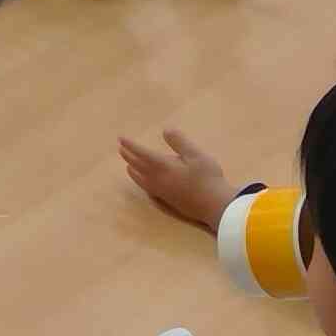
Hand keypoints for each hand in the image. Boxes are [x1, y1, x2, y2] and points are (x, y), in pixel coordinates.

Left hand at [117, 128, 237, 226]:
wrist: (214, 205)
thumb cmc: (207, 177)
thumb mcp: (196, 155)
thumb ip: (180, 142)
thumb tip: (165, 130)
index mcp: (163, 166)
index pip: (142, 153)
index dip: (131, 145)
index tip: (121, 138)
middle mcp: (158, 179)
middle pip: (138, 166)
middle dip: (128, 156)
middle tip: (121, 148)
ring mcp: (161, 191)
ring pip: (140, 179)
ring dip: (132, 170)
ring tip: (128, 165)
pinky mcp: (166, 200)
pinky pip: (147, 189)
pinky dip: (140, 182)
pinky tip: (143, 183)